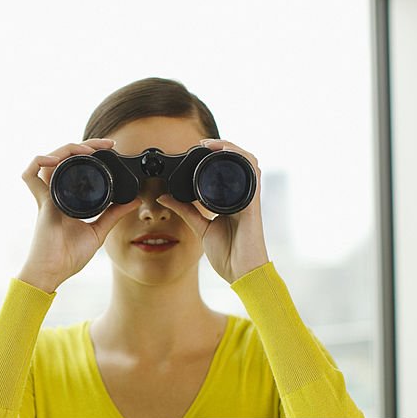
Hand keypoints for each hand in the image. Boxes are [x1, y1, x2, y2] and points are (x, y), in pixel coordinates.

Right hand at [17, 139, 140, 292]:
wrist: (54, 273)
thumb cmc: (69, 256)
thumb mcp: (98, 231)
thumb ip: (113, 215)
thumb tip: (133, 201)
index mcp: (67, 198)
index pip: (74, 167)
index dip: (90, 154)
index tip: (110, 150)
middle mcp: (55, 194)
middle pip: (62, 158)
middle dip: (83, 145)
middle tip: (106, 145)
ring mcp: (46, 197)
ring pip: (47, 160)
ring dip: (66, 149)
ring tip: (87, 150)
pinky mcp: (41, 204)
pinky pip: (30, 175)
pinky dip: (40, 161)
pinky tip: (57, 160)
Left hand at [156, 139, 269, 283]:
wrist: (243, 274)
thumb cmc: (228, 255)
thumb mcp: (201, 229)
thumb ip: (185, 211)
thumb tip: (163, 197)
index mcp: (232, 201)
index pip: (228, 170)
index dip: (217, 155)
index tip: (198, 149)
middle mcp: (243, 196)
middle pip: (239, 161)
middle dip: (223, 146)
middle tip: (203, 143)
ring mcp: (249, 198)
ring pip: (248, 161)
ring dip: (232, 148)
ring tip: (213, 144)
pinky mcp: (253, 203)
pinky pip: (253, 174)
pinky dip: (241, 159)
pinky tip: (227, 153)